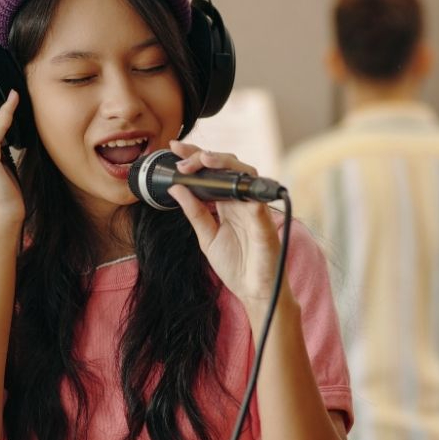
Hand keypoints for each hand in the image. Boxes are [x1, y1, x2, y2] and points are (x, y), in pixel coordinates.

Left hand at [165, 140, 284, 322]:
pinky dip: (243, 189)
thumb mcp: (206, 237)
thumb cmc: (236, 265)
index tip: (174, 147)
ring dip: (224, 163)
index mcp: (226, 203)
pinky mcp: (264, 222)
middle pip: (227, 166)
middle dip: (204, 156)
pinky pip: (256, 200)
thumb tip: (175, 188)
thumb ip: (194, 212)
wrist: (254, 292)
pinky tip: (226, 183)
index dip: (195, 157)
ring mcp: (254, 209)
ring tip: (203, 159)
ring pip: (244, 174)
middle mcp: (241, 201)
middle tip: (182, 158)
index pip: (211, 172)